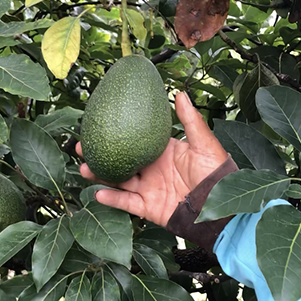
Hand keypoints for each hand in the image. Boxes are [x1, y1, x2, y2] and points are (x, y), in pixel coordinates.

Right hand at [76, 92, 227, 226]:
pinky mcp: (149, 208)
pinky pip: (127, 203)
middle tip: (81, 147)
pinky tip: (98, 193)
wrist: (220, 207)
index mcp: (162, 152)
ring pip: (118, 181)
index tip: (98, 124)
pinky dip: (112, 199)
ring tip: (84, 168)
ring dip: (100, 175)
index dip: (117, 133)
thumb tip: (180, 93)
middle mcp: (152, 169)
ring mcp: (149, 189)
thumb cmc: (216, 173)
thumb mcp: (203, 143)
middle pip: (121, 160)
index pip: (135, 140)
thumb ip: (189, 120)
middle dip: (100, 154)